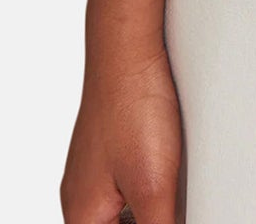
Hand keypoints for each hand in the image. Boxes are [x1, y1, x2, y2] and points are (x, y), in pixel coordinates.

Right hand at [60, 41, 181, 223]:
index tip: (165, 213)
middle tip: (173, 202)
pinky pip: (127, 183)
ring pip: (123, 210)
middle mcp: (81, 196)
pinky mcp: (111, 146)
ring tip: (173, 189)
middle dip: (147, 218)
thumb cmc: (132, 108)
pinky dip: (147, 187)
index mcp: (82, 217)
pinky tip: (170, 172)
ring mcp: (94, 169)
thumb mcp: (154, 187)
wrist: (128, 48)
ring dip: (148, 208)